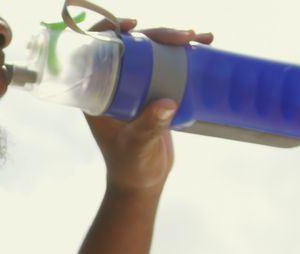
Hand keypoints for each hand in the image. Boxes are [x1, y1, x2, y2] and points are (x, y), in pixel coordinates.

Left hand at [84, 20, 213, 195]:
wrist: (143, 181)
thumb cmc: (131, 166)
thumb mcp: (137, 145)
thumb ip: (148, 127)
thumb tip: (166, 103)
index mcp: (96, 92)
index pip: (95, 51)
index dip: (109, 30)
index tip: (131, 26)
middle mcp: (114, 85)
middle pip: (131, 46)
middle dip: (156, 34)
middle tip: (182, 36)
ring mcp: (135, 87)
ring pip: (152, 52)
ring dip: (174, 40)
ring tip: (200, 37)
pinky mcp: (154, 92)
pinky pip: (168, 66)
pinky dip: (185, 55)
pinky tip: (203, 45)